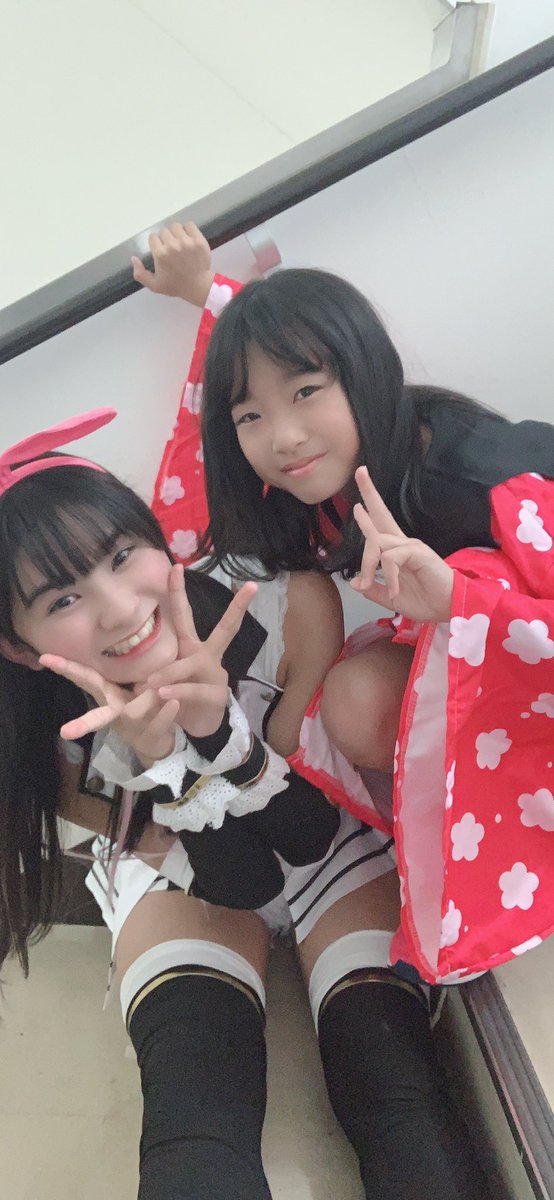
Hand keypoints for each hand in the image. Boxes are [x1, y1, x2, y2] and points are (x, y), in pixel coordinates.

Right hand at [39, 655, 179, 763]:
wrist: (159, 741)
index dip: (65, 667)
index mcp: (108, 695)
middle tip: (65, 732)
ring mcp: (133, 727)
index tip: (44, 657)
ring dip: (145, 701)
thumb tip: (122, 626)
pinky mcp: (151, 735)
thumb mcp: (133, 680)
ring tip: (158, 691)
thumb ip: (129, 661)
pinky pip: (158, 723)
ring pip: (132, 715)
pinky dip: (166, 714)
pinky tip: (174, 702)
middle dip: (83, 721)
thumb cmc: (142, 704)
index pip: (85, 678)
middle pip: (98, 712)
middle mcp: (116, 712)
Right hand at [131, 222, 213, 304]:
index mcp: (160, 254)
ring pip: (176, 226)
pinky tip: (188, 238)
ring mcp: (186, 242)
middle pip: (164, 231)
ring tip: (179, 241)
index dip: (156, 243)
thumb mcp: (154, 285)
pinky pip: (189, 225)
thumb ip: (140, 274)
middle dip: (165, 238)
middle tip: (171, 247)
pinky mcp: (198, 240)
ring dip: (176, 232)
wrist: (198, 286)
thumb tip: (134, 258)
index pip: (153, 237)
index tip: (161, 249)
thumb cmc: (176, 286)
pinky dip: (188, 229)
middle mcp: (172, 245)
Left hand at [146, 563, 257, 738]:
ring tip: (151, 684)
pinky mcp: (217, 696)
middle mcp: (207, 656)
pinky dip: (177, 692)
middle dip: (236, 608)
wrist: (197, 729)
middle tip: (249, 589)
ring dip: (171, 673)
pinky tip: (163, 694)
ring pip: (194, 664)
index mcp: (191, 648)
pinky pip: (194, 690)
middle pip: (224, 628)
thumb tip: (128, 667)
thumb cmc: (178, 700)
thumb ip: (150, 671)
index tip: (175, 566)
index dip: (179, 591)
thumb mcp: (161, 681)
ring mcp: (215, 675)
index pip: (185, 615)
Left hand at [350, 466, 453, 622]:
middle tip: (360, 471)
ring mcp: (411, 545)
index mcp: (396, 551)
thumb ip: (373, 589)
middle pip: (382, 514)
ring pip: (377, 543)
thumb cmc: (424, 601)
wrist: (448, 609)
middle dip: (370, 492)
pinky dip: (389, 576)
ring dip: (368, 565)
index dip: (369, 506)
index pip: (380, 524)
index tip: (359, 489)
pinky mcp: (418, 551)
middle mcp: (403, 543)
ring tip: (369, 584)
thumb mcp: (390, 598)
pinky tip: (395, 590)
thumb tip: (354, 582)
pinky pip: (391, 558)